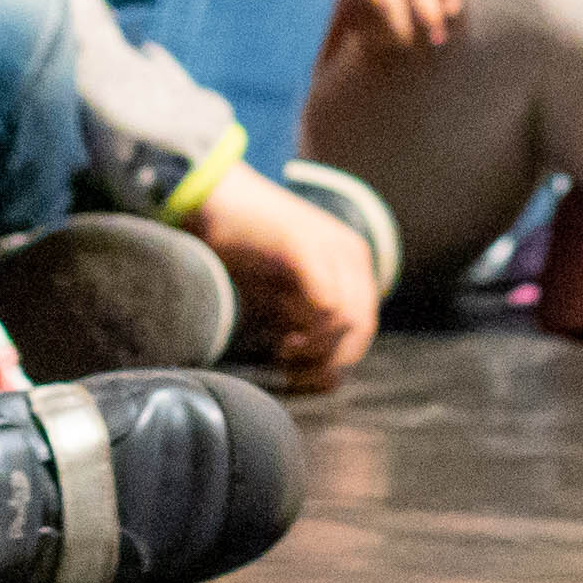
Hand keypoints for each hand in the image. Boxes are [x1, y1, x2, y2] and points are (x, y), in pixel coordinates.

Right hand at [192, 166, 380, 387]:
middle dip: (328, 362)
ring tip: (284, 352)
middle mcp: (352, 253)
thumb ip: (310, 330)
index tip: (301, 373)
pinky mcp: (308, 250)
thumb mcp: (284, 299)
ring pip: (350, 323)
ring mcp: (333, 248)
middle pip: (362, 329)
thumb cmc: (247, 252)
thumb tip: (333, 382)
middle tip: (292, 372)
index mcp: (353, 261)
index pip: (365, 326)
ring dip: (317, 351)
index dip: (336, 359)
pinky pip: (329, 308)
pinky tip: (282, 339)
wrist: (217, 200)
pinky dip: (309, 334)